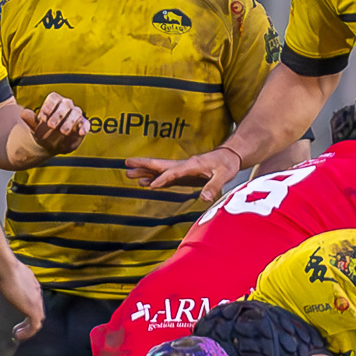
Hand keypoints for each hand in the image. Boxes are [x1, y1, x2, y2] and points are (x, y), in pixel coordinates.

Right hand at [0, 260, 45, 341]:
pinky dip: (28, 333)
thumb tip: (2, 279)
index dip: (29, 310)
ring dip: (28, 329)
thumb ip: (10, 279)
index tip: (20, 316)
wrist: (7, 268)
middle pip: (39, 312)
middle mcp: (37, 294)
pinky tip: (19, 335)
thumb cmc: (5, 268)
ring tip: (19, 334)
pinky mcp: (33, 310)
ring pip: (38, 320)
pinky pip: (34, 326)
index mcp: (33, 285)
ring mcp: (36, 302)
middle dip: (29, 321)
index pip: (35, 301)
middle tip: (20, 328)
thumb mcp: (9, 273)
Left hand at [20, 93, 88, 155]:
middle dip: (58, 114)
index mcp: (54, 103)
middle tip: (51, 125)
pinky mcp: (82, 126)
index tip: (43, 115)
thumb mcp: (35, 127)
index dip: (49, 105)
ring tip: (62, 131)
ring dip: (69, 121)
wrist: (50, 144)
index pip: (54, 98)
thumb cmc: (43, 131)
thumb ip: (30, 120)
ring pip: (76, 112)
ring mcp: (75, 115)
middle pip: (65, 104)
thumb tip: (24, 113)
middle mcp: (66, 106)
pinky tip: (80, 132)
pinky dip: (84, 127)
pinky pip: (86, 123)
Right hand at [124, 147, 240, 201]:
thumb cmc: (227, 163)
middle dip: (143, 164)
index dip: (162, 179)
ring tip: (129, 174)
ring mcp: (182, 170)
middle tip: (126, 163)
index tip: (150, 186)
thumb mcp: (224, 175)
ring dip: (144, 171)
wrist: (229, 157)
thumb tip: (205, 198)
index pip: (173, 172)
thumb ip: (214, 186)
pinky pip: (165, 177)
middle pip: (159, 165)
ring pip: (159, 170)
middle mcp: (183, 166)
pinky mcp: (183, 176)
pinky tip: (145, 184)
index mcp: (192, 165)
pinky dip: (154, 180)